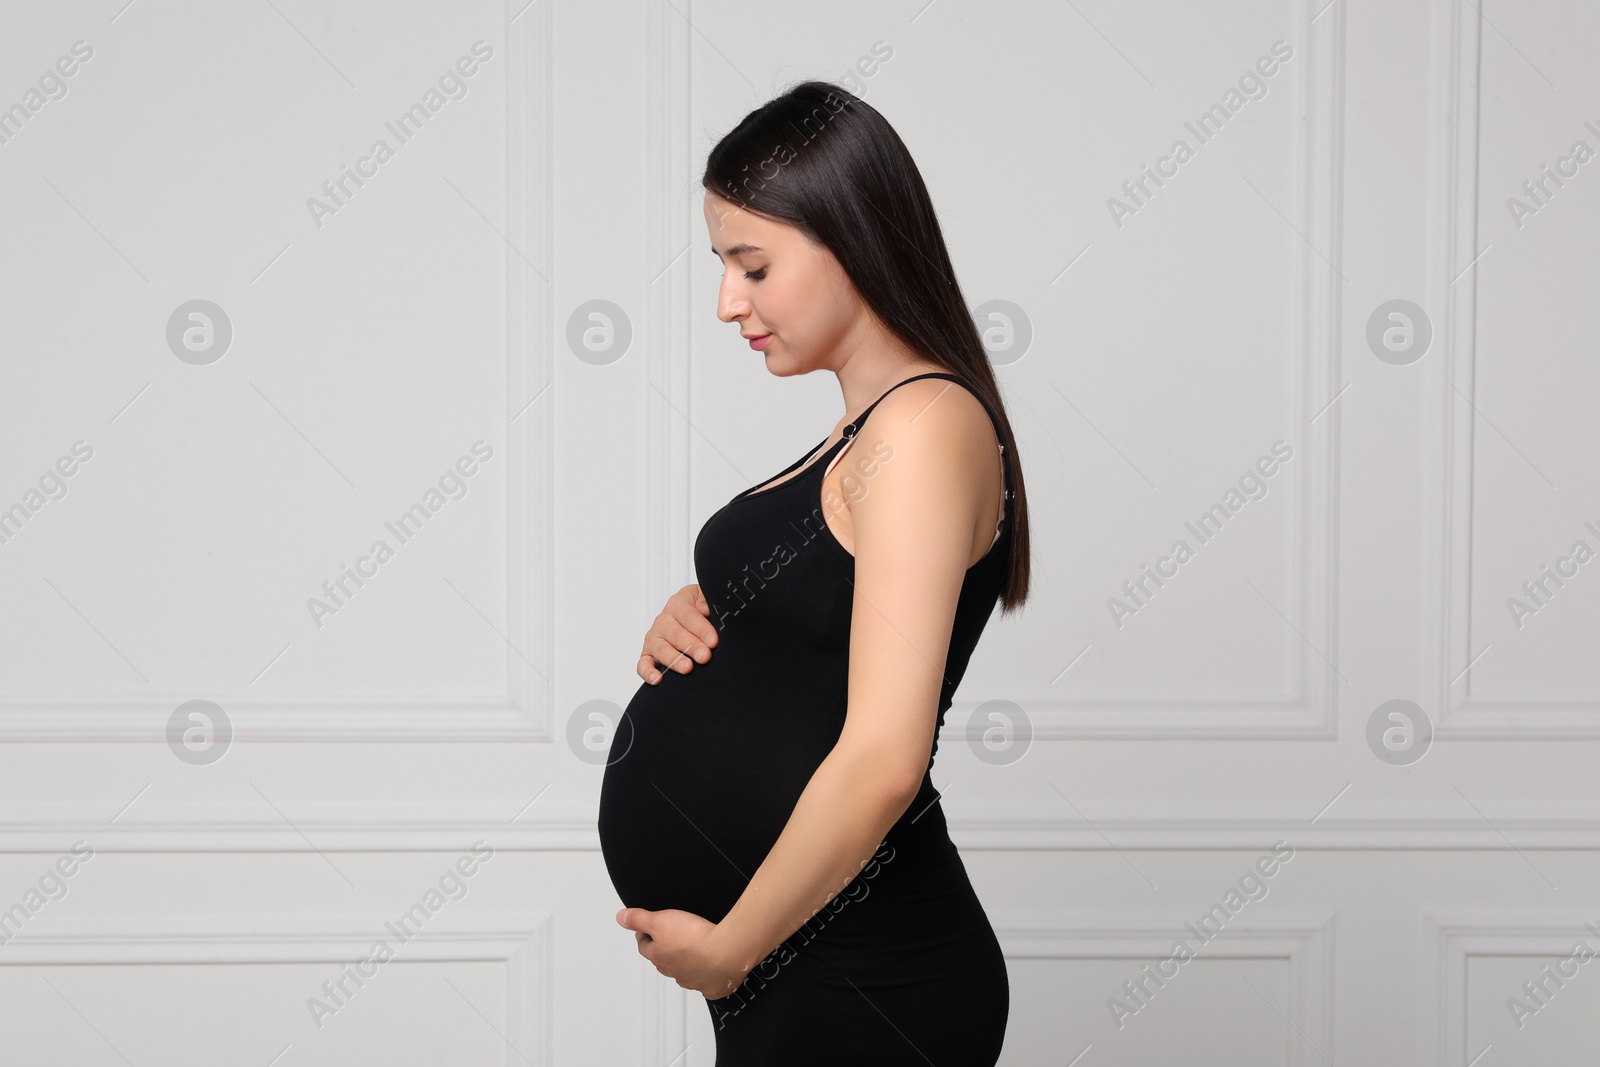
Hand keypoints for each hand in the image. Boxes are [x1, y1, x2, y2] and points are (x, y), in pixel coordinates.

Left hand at [616, 906, 748, 998]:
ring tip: (691, 951)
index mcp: (658, 956)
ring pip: (683, 972)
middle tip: (669, 938)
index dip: (644, 934)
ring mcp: (692, 980)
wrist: (724, 952)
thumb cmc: (694, 938)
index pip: (644, 946)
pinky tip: (711, 969)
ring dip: (685, 963)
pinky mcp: (711, 987)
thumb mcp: (660, 920)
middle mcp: (673, 971)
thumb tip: (621, 918)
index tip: (646, 928)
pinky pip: (705, 984)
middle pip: (662, 961)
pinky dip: (706, 977)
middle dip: (663, 950)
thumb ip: (638, 918)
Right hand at [636, 583, 717, 683]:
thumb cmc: (703, 610)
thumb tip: (704, 608)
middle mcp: (663, 620)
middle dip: (691, 646)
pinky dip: (648, 672)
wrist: (695, 620)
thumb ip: (707, 600)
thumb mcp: (707, 598)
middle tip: (704, 656)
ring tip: (687, 668)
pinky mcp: (648, 654)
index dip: (701, 628)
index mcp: (678, 604)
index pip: (688, 615)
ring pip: (661, 649)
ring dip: (674, 659)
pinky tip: (657, 679)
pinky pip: (644, 664)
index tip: (713, 641)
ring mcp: (654, 638)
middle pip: (675, 633)